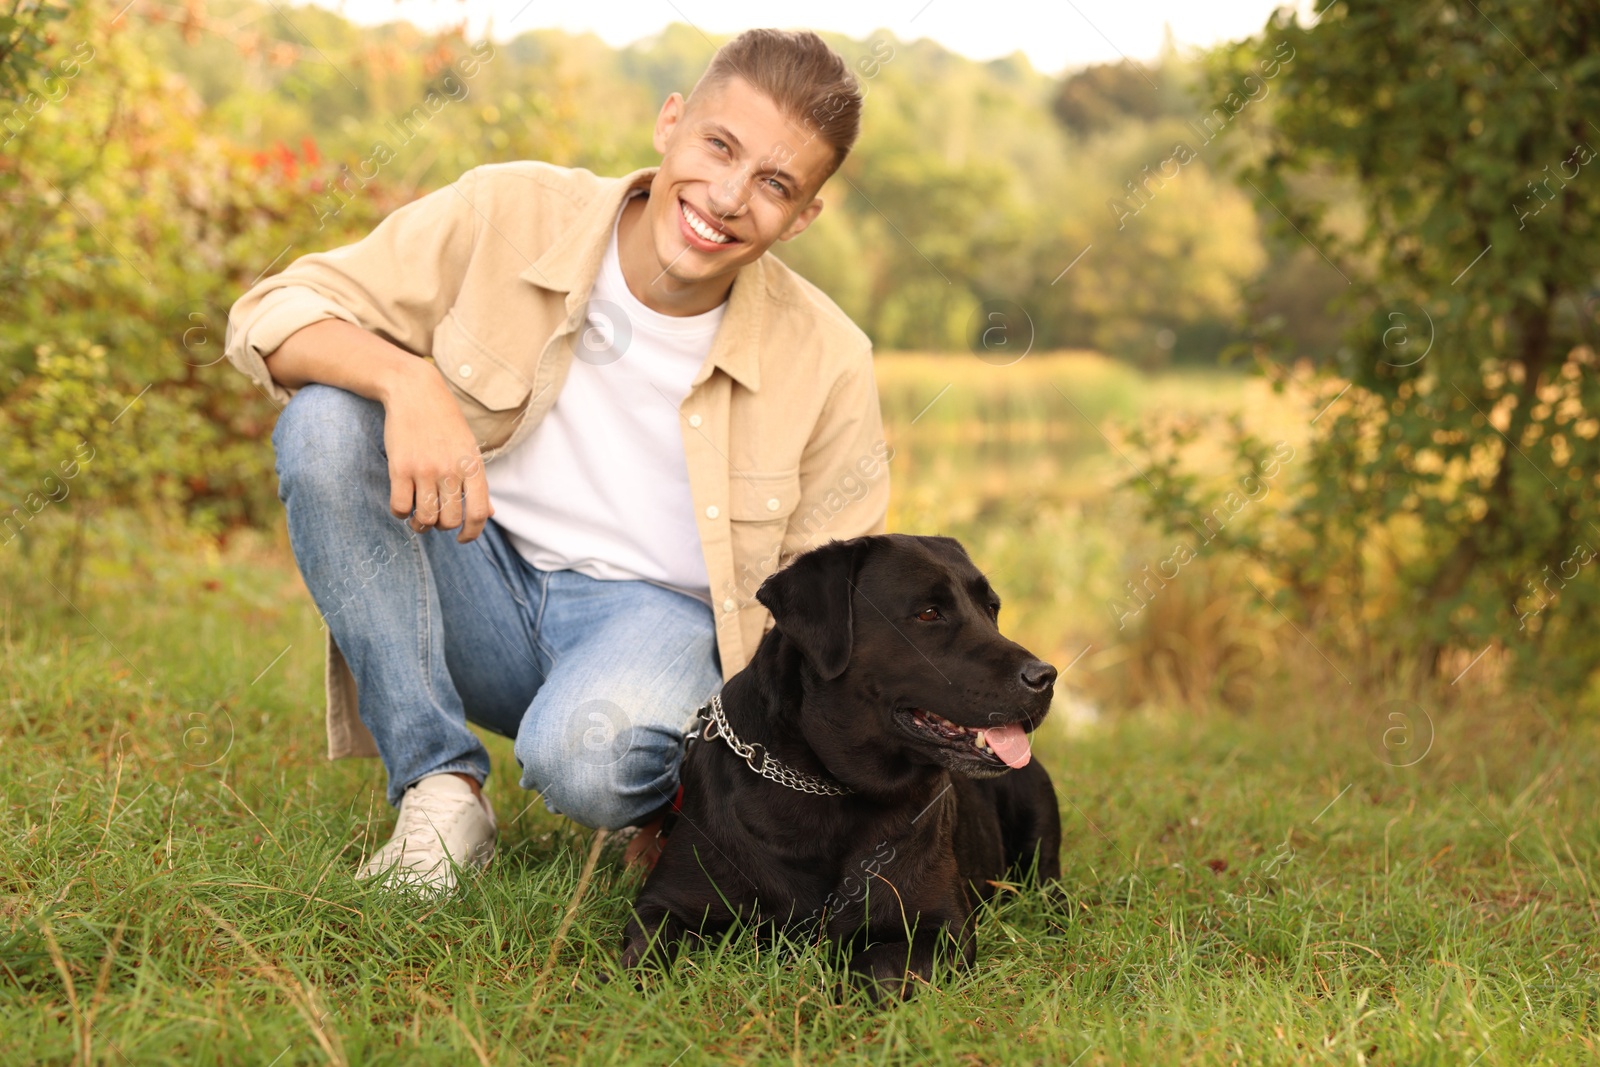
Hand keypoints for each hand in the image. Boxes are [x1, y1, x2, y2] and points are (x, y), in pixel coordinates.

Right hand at [380, 363, 494, 541]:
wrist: (415, 391)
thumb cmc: (444, 422)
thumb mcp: (469, 449)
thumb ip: (478, 482)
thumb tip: (488, 513)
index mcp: (473, 466)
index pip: (479, 513)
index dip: (472, 533)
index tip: (462, 539)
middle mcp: (451, 471)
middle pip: (449, 520)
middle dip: (442, 527)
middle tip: (435, 518)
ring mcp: (425, 470)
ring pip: (425, 517)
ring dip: (420, 523)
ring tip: (418, 516)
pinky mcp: (400, 468)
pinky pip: (400, 507)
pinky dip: (400, 513)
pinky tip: (403, 505)